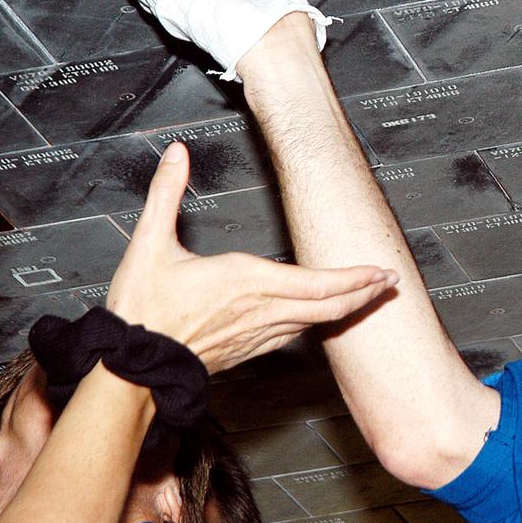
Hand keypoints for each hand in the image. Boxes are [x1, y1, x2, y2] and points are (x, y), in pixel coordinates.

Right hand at [106, 142, 397, 372]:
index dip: (354, 278)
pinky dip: (317, 324)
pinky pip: (294, 336)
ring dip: (346, 309)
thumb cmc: (142, 312)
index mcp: (246, 281)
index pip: (317, 282)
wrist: (131, 369)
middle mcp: (261, 310)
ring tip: (368, 297)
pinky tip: (320, 320)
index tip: (381, 271)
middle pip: (328, 305)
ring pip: (315, 323)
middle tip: (391, 283)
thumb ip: (166, 193)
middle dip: (364, 293)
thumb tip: (178, 154)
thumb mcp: (150, 244)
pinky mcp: (247, 350)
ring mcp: (257, 335)